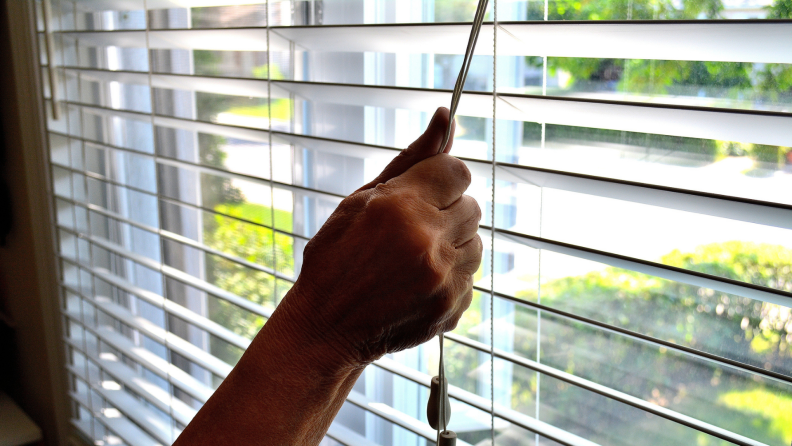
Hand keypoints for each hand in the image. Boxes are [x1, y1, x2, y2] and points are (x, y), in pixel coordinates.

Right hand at [278, 107, 482, 368]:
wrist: (327, 327)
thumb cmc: (337, 257)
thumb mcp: (362, 199)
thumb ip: (411, 159)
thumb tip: (445, 116)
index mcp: (400, 206)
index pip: (457, 171)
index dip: (440, 180)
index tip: (423, 193)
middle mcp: (427, 241)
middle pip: (471, 206)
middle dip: (446, 212)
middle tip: (411, 229)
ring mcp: (443, 278)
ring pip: (476, 243)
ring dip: (451, 245)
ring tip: (413, 258)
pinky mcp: (452, 307)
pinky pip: (469, 277)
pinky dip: (449, 277)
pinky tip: (416, 284)